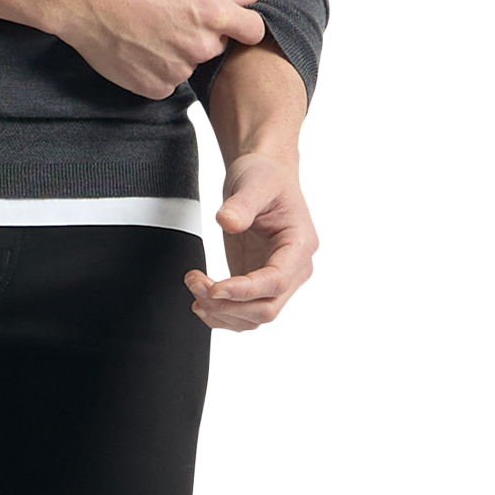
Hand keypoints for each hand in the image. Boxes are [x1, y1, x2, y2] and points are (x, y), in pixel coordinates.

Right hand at [0, 0, 266, 96]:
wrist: (87, 2)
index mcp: (211, 13)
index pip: (253, 30)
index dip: (243, 27)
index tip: (233, 25)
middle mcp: (199, 44)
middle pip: (217, 47)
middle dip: (201, 36)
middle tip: (170, 20)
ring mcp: (178, 70)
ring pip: (189, 66)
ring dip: (176, 54)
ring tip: (148, 33)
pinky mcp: (156, 88)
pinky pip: (167, 84)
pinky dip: (156, 71)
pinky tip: (138, 51)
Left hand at [184, 152, 318, 331]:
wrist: (264, 176)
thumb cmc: (266, 177)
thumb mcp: (254, 181)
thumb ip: (242, 203)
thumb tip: (227, 222)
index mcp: (300, 245)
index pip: (276, 281)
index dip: (244, 291)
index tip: (214, 288)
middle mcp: (294, 268)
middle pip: (267, 309)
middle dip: (228, 305)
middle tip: (196, 285)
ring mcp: (277, 279)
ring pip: (255, 318)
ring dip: (221, 313)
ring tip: (194, 288)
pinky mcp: (259, 284)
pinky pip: (244, 313)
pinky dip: (222, 314)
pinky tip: (202, 301)